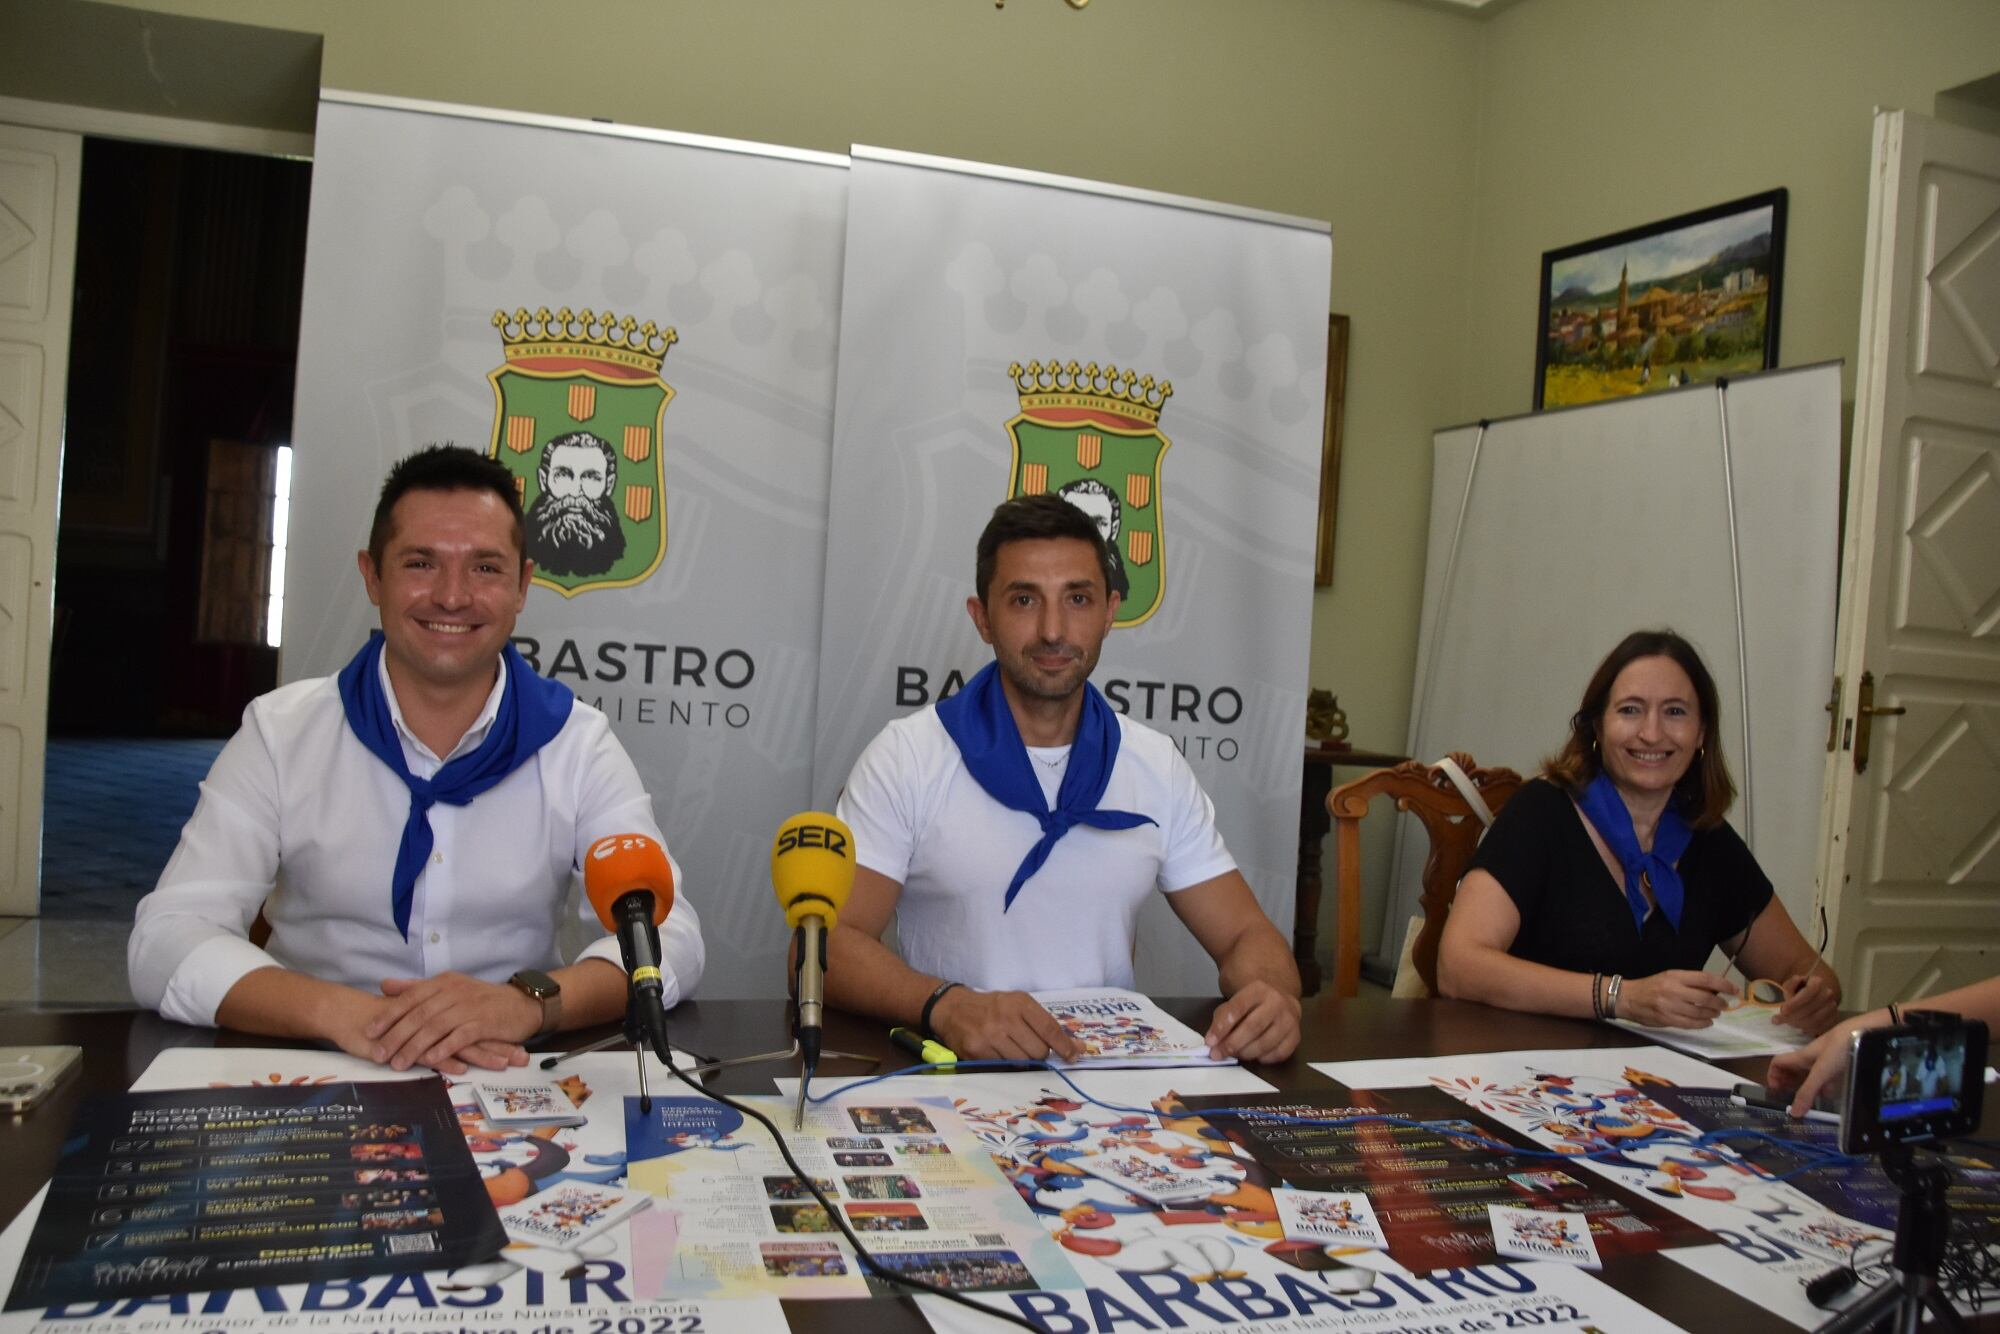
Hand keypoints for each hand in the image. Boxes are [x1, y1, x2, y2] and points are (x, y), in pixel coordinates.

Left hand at [367, 973, 537, 1072]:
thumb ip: (416, 987)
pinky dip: (445, 1048)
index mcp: (443, 982)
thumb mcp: (448, 987)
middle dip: (396, 1036)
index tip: (369, 1032)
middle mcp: (454, 992)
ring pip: (435, 1027)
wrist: (521, 1005)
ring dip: (415, 1047)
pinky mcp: (484, 1023)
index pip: (409, 998)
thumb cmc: (481, 1000)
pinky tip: (432, 1060)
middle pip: (419, 1015)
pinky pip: (460, 1037)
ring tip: (398, 1064)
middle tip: (378, 1054)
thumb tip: (384, 985)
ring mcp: (469, 1007)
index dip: (388, 1015)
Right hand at [930, 988, 1079, 1061]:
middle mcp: (1005, 1018)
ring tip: (1012, 1047)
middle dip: (1039, 1053)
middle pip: (1039, 1051)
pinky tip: (997, 1051)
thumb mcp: (1020, 1005)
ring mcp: (990, 1036)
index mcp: (1020, 1003)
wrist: (954, 1009)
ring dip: (1023, 1060)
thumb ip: (1047, 1025)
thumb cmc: (994, 1007)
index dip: (1065, 1046)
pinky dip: (1005, 1063)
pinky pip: (1003, 1067)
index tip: (1074, 1056)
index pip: (1049, 1029)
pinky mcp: (976, 1051)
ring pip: (1023, 1062)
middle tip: (1029, 1045)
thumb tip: (1077, 1048)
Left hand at [1205, 980, 1300, 1062]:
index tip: (1210, 1041)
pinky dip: (1264, 1059)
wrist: (1280, 998)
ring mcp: (1289, 1019)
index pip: (1237, 1008)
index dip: (1222, 1027)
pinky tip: (1255, 1056)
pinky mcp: (1296, 1036)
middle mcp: (1277, 1002)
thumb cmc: (1252, 1004)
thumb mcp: (1234, 1002)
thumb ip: (1222, 1019)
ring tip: (1235, 1055)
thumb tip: (1213, 1042)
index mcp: (1258, 989)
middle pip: (1253, 1027)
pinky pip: (1279, 1054)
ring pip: (1266, 1043)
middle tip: (1218, 1054)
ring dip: (1246, 1053)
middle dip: (1232, 1044)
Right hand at [1617, 970, 1733, 1027]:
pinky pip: (1690, 1024)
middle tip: (1724, 1005)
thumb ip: (1690, 983)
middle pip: (1706, 997)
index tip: (1734, 990)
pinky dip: (1703, 1024)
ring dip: (1712, 1014)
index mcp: (1675, 976)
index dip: (1723, 984)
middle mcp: (1674, 990)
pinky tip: (1707, 1022)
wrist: (1627, 998)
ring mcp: (1670, 1006)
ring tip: (1716, 1013)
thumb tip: (1714, 989)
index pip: (1706, 979)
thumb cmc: (1651, 986)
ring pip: (1700, 1012)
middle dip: (1719, 1003)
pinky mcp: (1667, 1019)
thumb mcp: (1669, 977)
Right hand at [1770, 1010, 1887, 1115]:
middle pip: (1793, 1072)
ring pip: (1811, 1077)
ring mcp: (1826, 1063)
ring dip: (1808, 1089)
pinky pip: (1827, 1079)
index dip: (1773, 1075)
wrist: (1866, 1033)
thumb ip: (1808, 1091)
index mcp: (1801, 1056)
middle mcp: (1811, 1059)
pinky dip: (1825, 1089)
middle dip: (1789, 1086)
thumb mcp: (1822, 1071)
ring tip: (1810, 1106)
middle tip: (1792, 1103)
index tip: (1776, 1092)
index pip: (1778, 1063)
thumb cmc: (1839, 1048)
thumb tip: (1793, 1114)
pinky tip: (1830, 1098)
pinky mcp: (1840, 1066)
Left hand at [1773, 973, 1839, 1035]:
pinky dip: (1808, 1029)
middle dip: (1792, 1016)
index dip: (1795, 1003)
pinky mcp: (1833, 1018)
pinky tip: (1798, 1028)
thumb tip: (1791, 989)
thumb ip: (1789, 986)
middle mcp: (1827, 994)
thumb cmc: (1798, 989)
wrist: (1813, 994)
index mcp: (1817, 982)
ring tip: (1786, 1023)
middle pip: (1810, 1008)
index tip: (1782, 1010)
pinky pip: (1821, 1027)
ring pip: (1815, 1020)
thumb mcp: (1790, 984)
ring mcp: (1832, 1007)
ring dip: (1798, 1024)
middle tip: (1778, 1020)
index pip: (1808, 993)